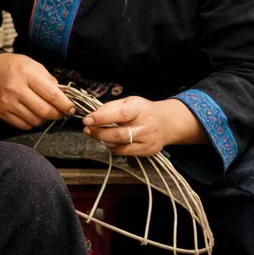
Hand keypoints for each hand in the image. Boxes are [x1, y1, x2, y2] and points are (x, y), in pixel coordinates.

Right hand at [0, 52, 74, 128]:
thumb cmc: (13, 66)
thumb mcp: (33, 65)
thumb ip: (49, 80)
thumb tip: (64, 96)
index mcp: (27, 74)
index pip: (51, 94)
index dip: (64, 104)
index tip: (71, 108)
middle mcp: (16, 89)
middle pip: (44, 111)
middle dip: (57, 114)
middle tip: (60, 111)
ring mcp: (8, 103)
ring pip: (35, 121)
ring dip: (45, 119)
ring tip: (45, 111)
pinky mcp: (2, 113)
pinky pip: (24, 125)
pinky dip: (33, 122)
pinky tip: (33, 114)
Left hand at [81, 97, 206, 156]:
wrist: (166, 123)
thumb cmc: (144, 110)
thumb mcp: (130, 102)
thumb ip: (111, 107)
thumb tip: (93, 114)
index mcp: (140, 110)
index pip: (120, 114)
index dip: (102, 118)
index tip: (87, 119)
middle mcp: (146, 126)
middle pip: (118, 134)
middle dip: (99, 132)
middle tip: (86, 129)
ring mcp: (148, 140)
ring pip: (120, 145)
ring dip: (103, 140)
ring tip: (94, 135)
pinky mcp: (148, 151)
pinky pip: (125, 152)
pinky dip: (113, 148)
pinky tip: (107, 142)